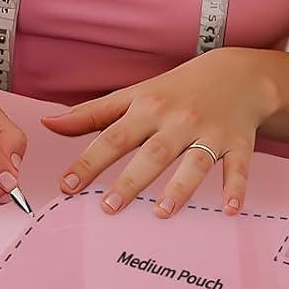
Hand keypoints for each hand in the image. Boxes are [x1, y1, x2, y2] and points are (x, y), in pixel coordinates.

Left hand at [40, 51, 279, 218]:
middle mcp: (177, 120)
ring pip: (194, 162)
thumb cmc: (177, 89)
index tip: (66, 185)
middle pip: (152, 153)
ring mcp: (210, 132)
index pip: (112, 137)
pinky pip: (239, 167)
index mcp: (147, 108)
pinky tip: (230, 210)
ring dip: (179, 188)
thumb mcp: (134, 95)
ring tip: (161, 213)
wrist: (238, 74)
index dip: (89, 161)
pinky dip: (236, 187)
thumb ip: (92, 114)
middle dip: (130, 180)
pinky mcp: (239, 142)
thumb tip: (49, 124)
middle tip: (108, 208)